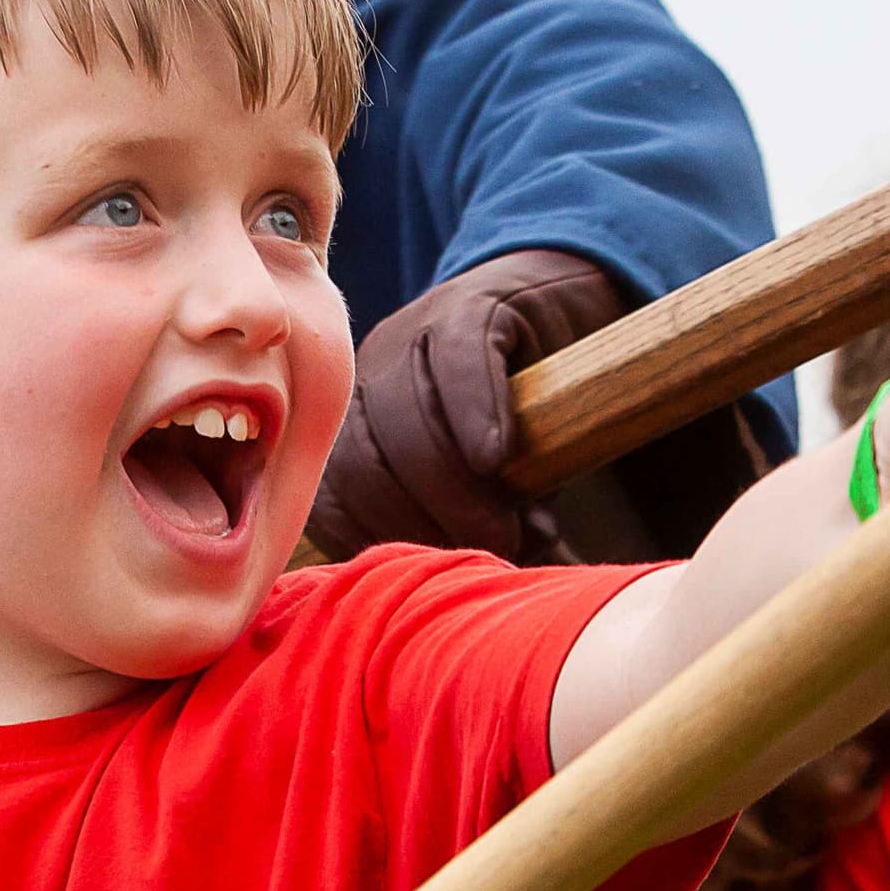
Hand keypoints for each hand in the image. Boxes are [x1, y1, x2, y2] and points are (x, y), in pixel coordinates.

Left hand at [309, 250, 629, 562]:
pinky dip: (474, 411)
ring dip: (455, 486)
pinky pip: (458, 360)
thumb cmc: (513, 411)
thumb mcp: (473, 472)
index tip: (423, 578)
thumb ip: (448, 517)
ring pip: (407, 418)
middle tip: (487, 552)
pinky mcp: (470, 305)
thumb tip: (457, 585)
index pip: (335, 494)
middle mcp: (368, 376)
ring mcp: (412, 334)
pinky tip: (497, 454)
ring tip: (510, 528)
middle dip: (422, 520)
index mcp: (351, 424)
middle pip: (367, 461)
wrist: (554, 307)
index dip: (375, 541)